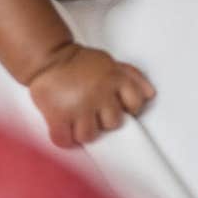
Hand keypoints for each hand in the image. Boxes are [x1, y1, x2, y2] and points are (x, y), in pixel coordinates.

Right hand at [28, 44, 155, 146]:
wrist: (48, 57)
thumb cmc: (80, 63)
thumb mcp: (110, 63)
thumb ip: (132, 77)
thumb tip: (150, 94)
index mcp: (114, 79)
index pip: (136, 104)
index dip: (128, 108)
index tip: (118, 107)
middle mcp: (99, 93)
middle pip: (113, 123)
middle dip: (103, 120)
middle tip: (93, 111)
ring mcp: (79, 106)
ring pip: (89, 136)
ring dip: (83, 131)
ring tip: (77, 119)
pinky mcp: (58, 116)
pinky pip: (65, 140)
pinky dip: (64, 138)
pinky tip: (64, 127)